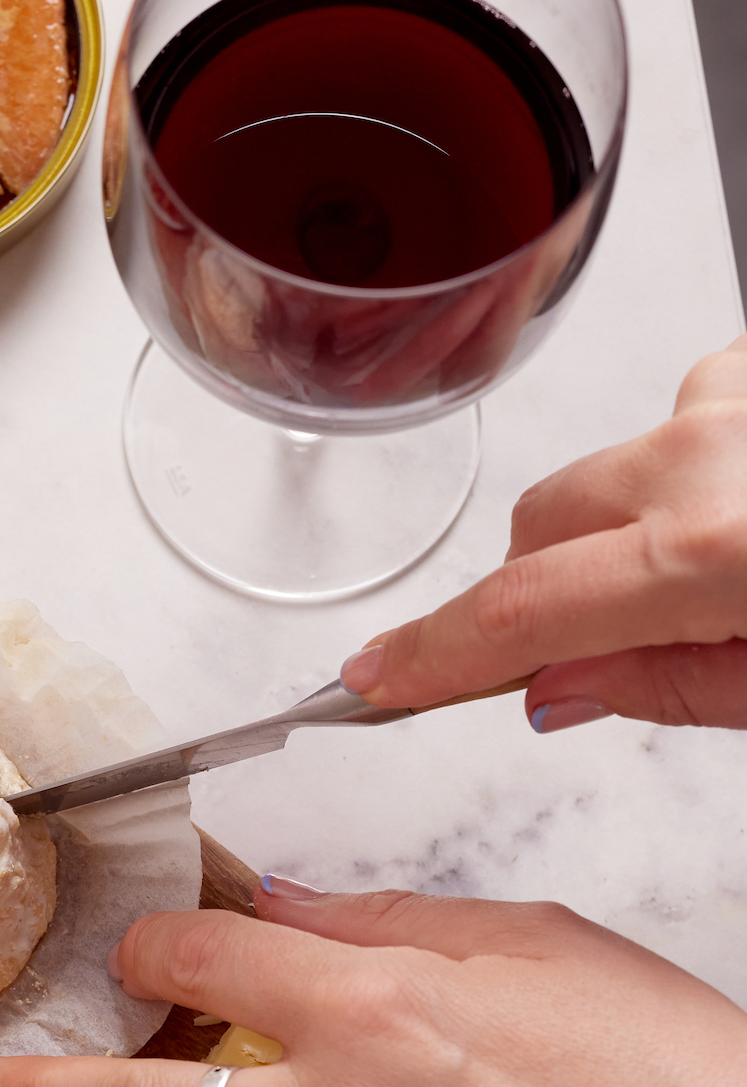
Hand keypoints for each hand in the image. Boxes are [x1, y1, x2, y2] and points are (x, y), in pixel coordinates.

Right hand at [339, 336, 746, 730]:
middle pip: (540, 526)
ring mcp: (730, 399)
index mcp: (712, 550)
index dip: (432, 651)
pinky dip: (692, 470)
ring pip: (608, 470)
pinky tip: (746, 504)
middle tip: (610, 649)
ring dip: (629, 526)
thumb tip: (566, 684)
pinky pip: (681, 415)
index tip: (376, 675)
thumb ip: (671, 687)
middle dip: (547, 589)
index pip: (517, 609)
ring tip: (724, 571)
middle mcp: (704, 457)